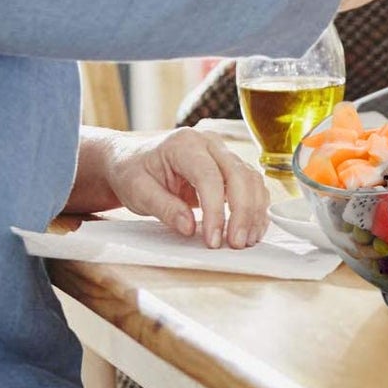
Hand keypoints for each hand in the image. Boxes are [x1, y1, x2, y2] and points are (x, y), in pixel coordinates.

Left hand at [104, 129, 270, 249]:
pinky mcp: (230, 166)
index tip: (212, 240)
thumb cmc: (132, 172)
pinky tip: (251, 228)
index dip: (215, 210)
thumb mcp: (137, 191)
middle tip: (237, 243)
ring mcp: (223, 153)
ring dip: (254, 211)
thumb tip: (190, 227)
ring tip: (247, 240)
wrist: (132, 159)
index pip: (210, 177)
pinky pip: (251, 184)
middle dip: (242, 212)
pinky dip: (255, 207)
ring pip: (251, 179)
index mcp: (184, 144)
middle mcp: (210, 143)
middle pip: (239, 175)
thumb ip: (164, 208)